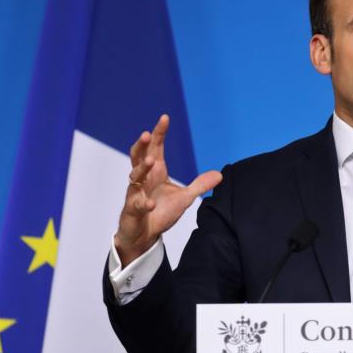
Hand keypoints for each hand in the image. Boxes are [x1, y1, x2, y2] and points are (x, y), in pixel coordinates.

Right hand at [115, 114, 221, 266]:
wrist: (145, 235)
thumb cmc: (161, 212)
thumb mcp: (184, 198)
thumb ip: (200, 185)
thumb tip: (219, 174)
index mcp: (156, 172)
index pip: (156, 148)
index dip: (160, 133)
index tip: (165, 117)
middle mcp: (143, 179)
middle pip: (138, 156)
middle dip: (142, 145)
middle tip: (148, 133)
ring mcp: (136, 193)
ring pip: (134, 176)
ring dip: (142, 168)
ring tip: (152, 161)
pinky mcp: (132, 210)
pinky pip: (137, 204)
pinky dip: (143, 203)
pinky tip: (151, 203)